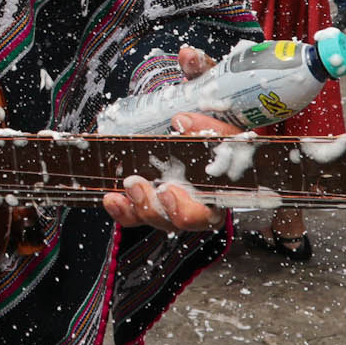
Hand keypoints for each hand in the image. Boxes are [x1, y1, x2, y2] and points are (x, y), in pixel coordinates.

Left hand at [102, 111, 236, 230]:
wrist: (228, 146)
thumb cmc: (234, 146)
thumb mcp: (231, 136)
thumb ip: (211, 131)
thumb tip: (181, 122)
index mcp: (218, 199)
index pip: (204, 216)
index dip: (183, 210)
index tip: (167, 191)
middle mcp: (195, 209)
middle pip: (173, 221)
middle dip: (151, 206)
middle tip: (135, 185)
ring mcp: (173, 206)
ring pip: (152, 218)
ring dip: (134, 206)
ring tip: (121, 189)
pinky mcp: (154, 201)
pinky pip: (137, 214)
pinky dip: (123, 208)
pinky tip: (111, 199)